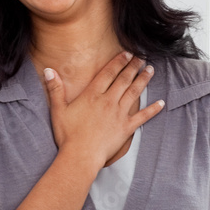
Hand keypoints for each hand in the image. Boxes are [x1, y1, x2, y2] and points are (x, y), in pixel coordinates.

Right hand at [43, 51, 162, 170]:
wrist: (81, 155)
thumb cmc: (67, 135)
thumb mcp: (57, 110)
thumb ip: (55, 89)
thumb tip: (48, 70)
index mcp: (92, 95)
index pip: (108, 73)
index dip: (118, 62)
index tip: (127, 54)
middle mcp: (108, 101)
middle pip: (124, 79)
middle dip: (134, 67)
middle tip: (142, 57)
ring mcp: (119, 114)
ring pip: (134, 92)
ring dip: (143, 80)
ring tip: (150, 70)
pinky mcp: (126, 128)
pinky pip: (142, 116)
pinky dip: (153, 109)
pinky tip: (161, 103)